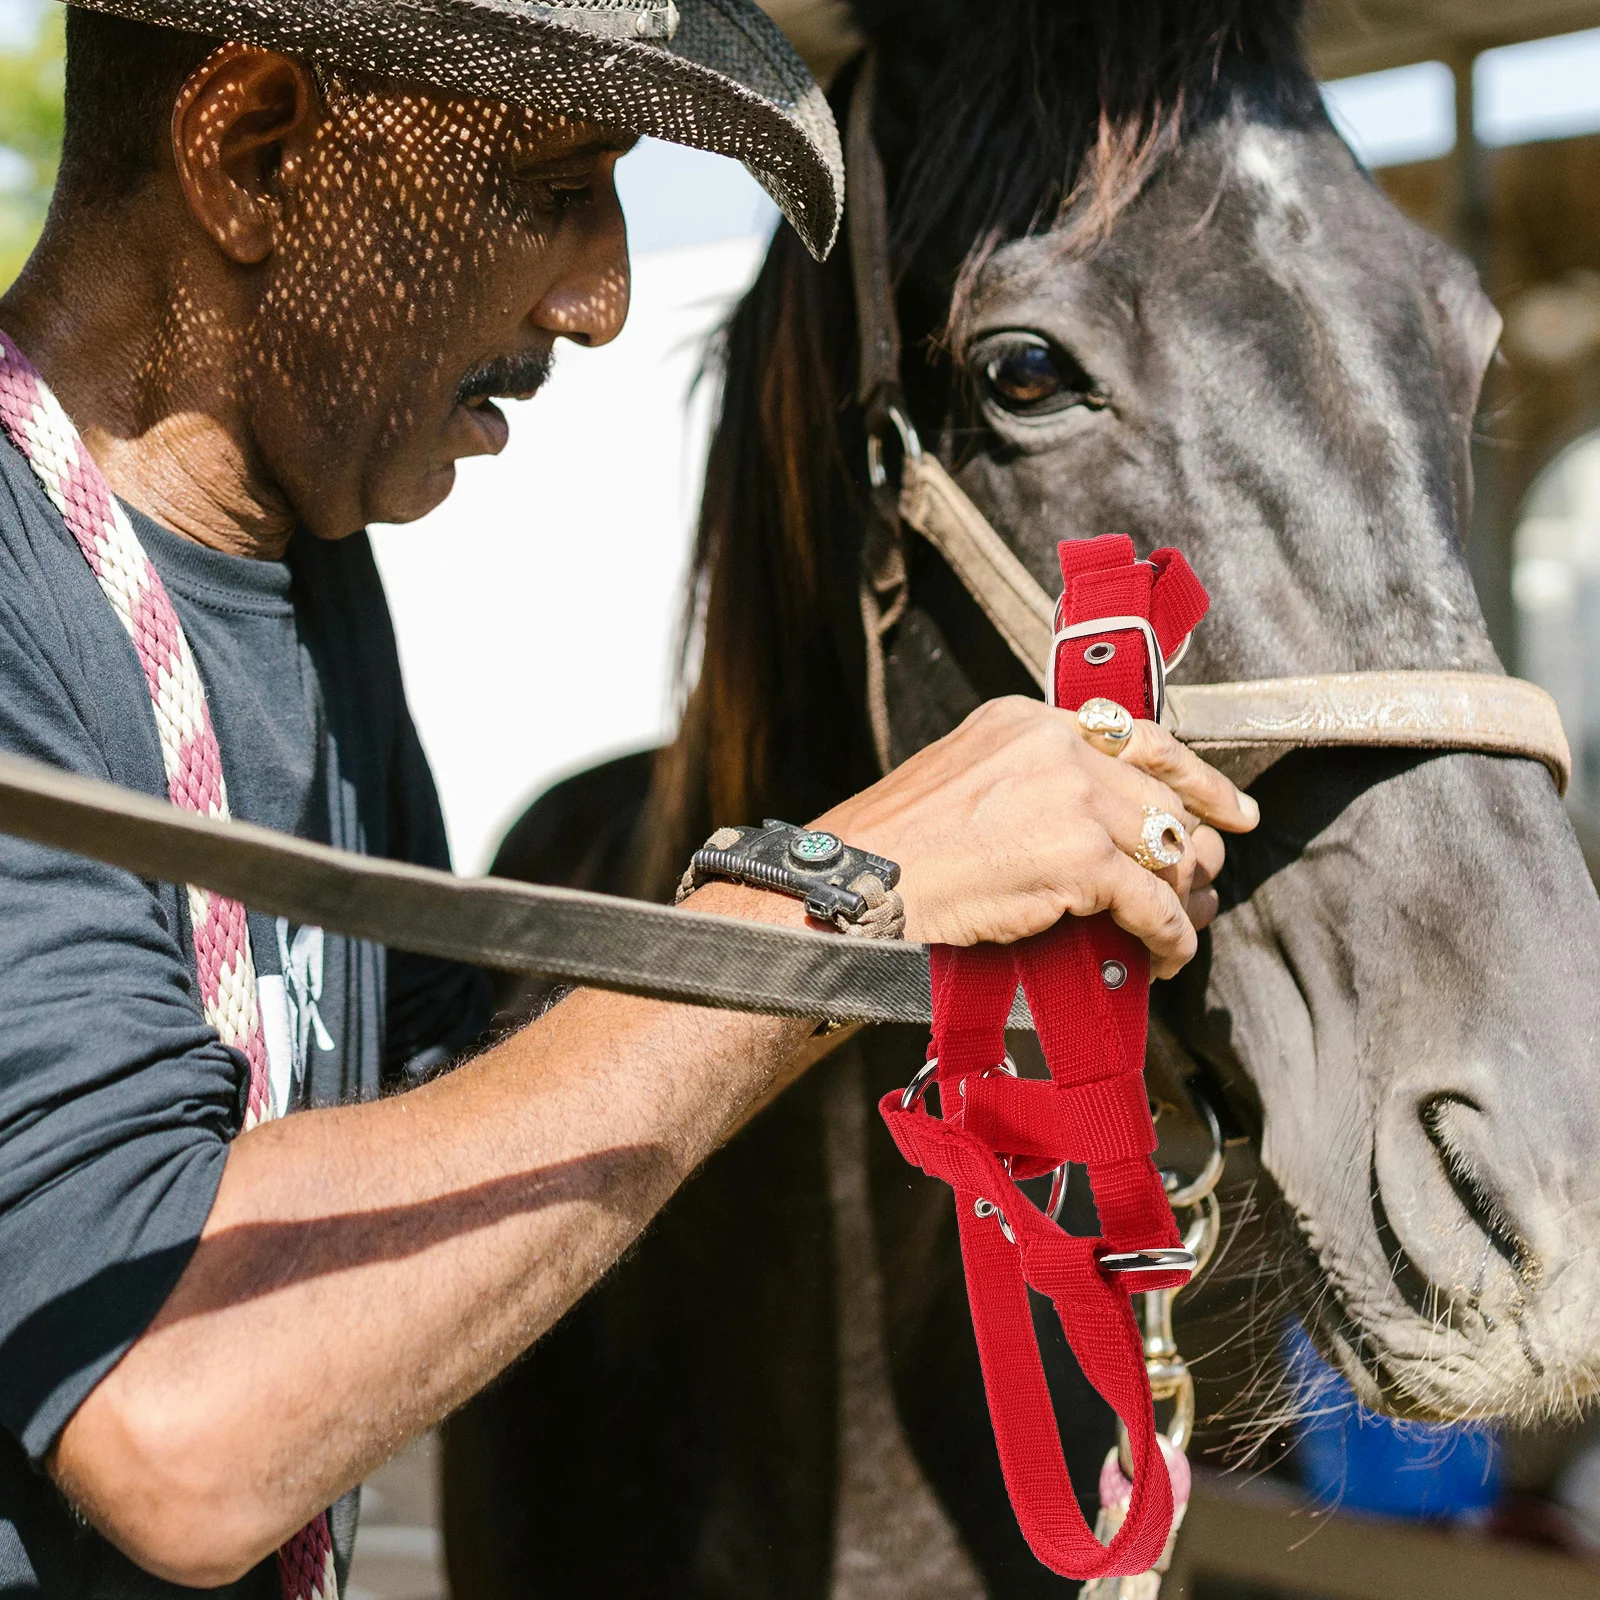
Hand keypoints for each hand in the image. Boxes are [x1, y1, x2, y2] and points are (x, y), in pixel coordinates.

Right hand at [815, 696, 1257, 977]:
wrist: (855, 884)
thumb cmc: (891, 850)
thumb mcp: (962, 780)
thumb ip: (1027, 783)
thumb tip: (1089, 826)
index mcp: (1027, 721)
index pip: (1139, 738)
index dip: (1198, 778)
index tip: (1230, 809)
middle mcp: (1057, 747)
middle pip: (1163, 797)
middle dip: (1192, 849)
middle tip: (1202, 884)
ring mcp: (1074, 799)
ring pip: (1169, 849)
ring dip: (1183, 898)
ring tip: (1179, 927)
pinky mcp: (1082, 858)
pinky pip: (1153, 904)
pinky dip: (1168, 938)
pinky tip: (1163, 958)